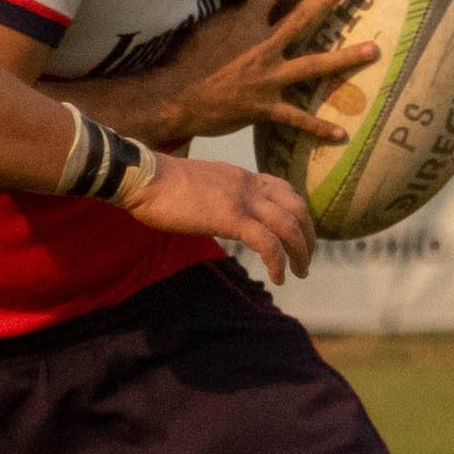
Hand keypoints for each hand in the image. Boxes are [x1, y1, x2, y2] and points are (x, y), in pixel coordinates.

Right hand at [123, 154, 314, 282]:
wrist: (145, 178)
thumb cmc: (161, 186)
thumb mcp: (201, 187)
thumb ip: (219, 197)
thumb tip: (217, 215)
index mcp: (242, 176)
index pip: (285, 189)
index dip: (298, 213)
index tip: (298, 233)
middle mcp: (249, 185)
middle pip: (297, 207)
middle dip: (308, 235)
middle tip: (306, 258)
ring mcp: (242, 201)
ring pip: (289, 225)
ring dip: (300, 252)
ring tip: (300, 272)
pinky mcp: (231, 218)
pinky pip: (268, 243)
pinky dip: (278, 262)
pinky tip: (278, 277)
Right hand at [167, 0, 375, 143]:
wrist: (176, 98)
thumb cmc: (186, 63)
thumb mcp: (205, 30)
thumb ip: (228, 18)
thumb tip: (239, 4)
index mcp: (246, 25)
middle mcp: (263, 48)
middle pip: (303, 17)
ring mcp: (268, 78)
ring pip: (314, 66)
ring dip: (345, 58)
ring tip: (373, 50)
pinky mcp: (266, 107)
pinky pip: (297, 119)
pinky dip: (318, 128)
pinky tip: (340, 134)